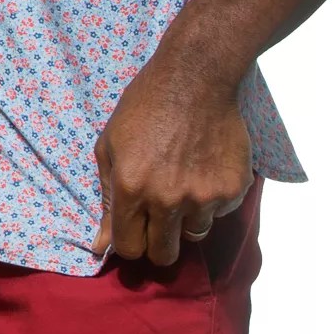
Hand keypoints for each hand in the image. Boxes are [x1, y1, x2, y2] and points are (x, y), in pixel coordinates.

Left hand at [90, 50, 252, 267]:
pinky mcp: (233, 189)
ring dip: (185, 219)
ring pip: (193, 234)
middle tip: (158, 218)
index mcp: (131, 188)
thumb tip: (101, 247)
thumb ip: (106, 199)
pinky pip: (219, 213)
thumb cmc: (143, 109)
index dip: (129, 243)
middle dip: (157, 242)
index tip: (133, 231)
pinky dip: (210, 200)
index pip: (130, 248)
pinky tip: (202, 169)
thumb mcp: (109, 148)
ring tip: (181, 182)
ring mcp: (204, 196)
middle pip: (164, 255)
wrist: (195, 79)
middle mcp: (168, 199)